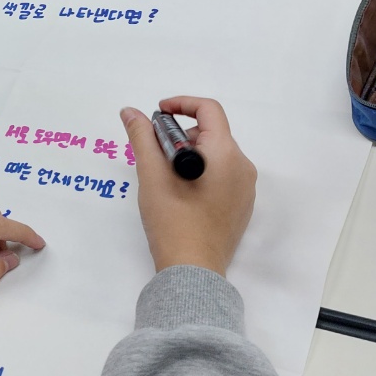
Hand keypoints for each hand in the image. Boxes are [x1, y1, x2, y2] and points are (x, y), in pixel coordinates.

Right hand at [122, 97, 255, 276]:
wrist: (192, 271)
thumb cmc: (172, 219)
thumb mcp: (152, 174)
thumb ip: (142, 137)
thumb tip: (130, 111)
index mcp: (225, 153)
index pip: (209, 110)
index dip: (181, 104)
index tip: (157, 113)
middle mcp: (243, 166)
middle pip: (212, 133)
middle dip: (180, 135)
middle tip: (154, 153)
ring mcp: (245, 189)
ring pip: (216, 155)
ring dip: (189, 154)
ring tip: (165, 177)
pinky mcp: (242, 207)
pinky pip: (223, 176)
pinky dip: (201, 173)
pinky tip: (181, 194)